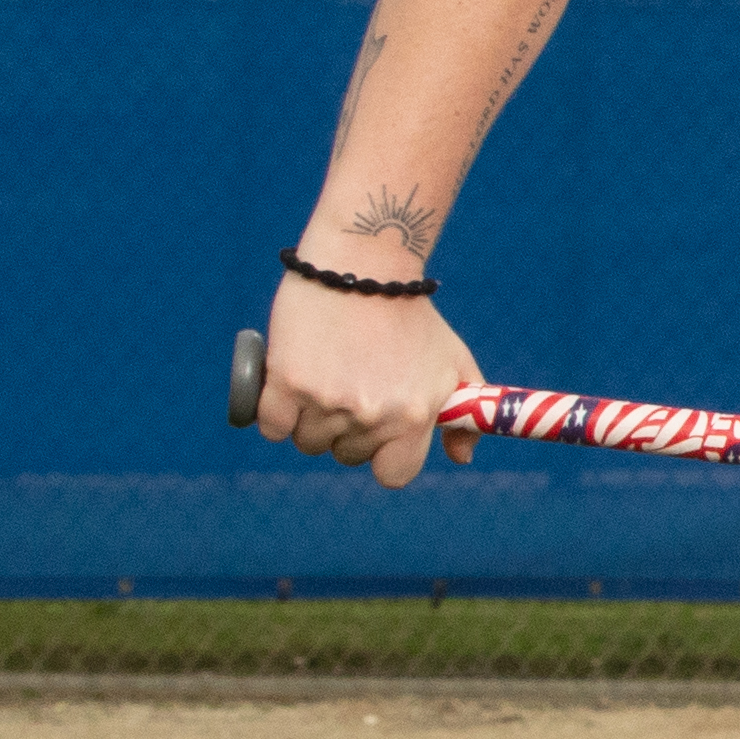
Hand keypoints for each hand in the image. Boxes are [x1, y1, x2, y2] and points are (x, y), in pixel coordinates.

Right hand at [251, 271, 477, 487]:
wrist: (363, 263)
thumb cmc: (411, 315)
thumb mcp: (453, 361)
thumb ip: (467, 415)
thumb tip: (462, 458)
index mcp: (414, 415)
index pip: (394, 475)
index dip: (382, 457)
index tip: (376, 435)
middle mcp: (372, 414)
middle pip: (346, 455)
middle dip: (345, 430)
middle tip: (349, 385)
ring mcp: (328, 400)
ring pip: (307, 441)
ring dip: (309, 418)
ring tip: (323, 374)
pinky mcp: (287, 383)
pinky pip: (272, 426)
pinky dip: (275, 411)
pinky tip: (289, 383)